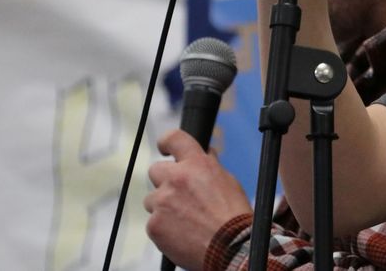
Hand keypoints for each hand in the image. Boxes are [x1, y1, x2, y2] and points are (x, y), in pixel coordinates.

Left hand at [145, 129, 252, 270]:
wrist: (231, 248)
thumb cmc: (233, 216)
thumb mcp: (228, 182)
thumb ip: (210, 166)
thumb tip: (205, 154)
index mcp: (197, 164)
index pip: (174, 138)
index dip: (166, 142)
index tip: (164, 148)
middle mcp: (177, 178)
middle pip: (155, 170)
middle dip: (164, 181)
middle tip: (179, 195)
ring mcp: (162, 202)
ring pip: (152, 199)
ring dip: (163, 206)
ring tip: (184, 220)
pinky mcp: (154, 224)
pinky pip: (153, 221)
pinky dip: (163, 227)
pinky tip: (181, 233)